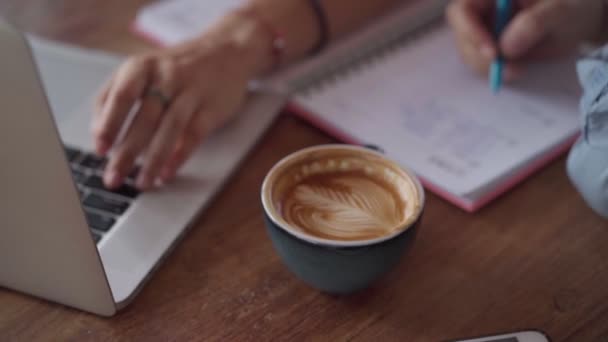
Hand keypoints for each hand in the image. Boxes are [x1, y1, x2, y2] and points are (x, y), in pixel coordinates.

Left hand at [93, 14, 268, 189]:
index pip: (121, 96)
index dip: (109, 124)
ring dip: (154, 159)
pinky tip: (168, 172)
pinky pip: (195, 134)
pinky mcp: (212, 107)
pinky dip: (180, 156)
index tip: (100, 149)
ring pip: (170, 128)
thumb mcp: (141, 69)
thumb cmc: (176, 67)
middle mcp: (167, 76)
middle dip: (127, 152)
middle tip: (114, 178)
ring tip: (143, 182)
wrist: (225, 51)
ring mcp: (191, 91)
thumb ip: (115, 95)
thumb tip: (98, 132)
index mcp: (142, 66)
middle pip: (144, 118)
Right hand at [446, 0, 603, 78]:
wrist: (579, 23)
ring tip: (516, 70)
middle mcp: (482, 9)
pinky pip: (480, 62)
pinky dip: (493, 71)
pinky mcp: (487, 47)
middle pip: (462, 34)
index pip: (463, 11)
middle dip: (480, 56)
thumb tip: (505, 48)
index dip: (470, 32)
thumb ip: (534, 23)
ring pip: (468, 52)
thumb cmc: (572, 8)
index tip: (492, 53)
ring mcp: (483, 28)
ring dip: (487, 67)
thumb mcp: (560, 10)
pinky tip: (514, 70)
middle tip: (506, 70)